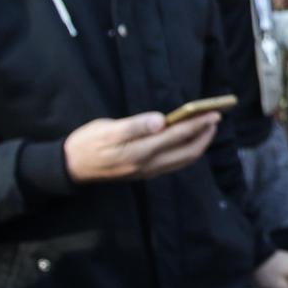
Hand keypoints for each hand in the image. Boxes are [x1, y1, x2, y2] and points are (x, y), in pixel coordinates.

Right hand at [63, 112, 219, 182]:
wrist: (71, 167)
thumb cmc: (88, 142)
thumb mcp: (107, 129)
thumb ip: (135, 126)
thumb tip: (160, 121)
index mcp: (139, 152)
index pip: (177, 136)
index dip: (197, 125)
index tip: (213, 113)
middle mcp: (148, 166)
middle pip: (186, 152)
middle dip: (204, 135)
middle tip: (216, 119)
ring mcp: (147, 172)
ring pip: (182, 160)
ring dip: (198, 145)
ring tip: (208, 129)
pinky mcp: (144, 174)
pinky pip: (173, 164)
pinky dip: (186, 152)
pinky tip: (189, 142)